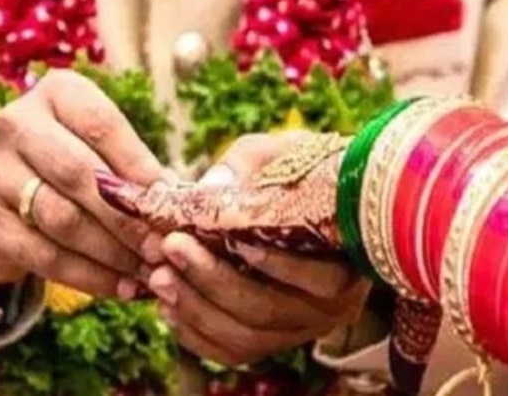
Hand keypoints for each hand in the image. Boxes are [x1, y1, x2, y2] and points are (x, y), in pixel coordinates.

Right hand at [0, 70, 171, 297]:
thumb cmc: (71, 171)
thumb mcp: (102, 154)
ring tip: (148, 272)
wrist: (0, 204)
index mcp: (56, 95)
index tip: (172, 203)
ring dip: (113, 252)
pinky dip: (90, 276)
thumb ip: (137, 171)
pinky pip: (46, 255)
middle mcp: (18, 125)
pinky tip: (122, 287)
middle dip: (128, 216)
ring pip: (64, 218)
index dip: (140, 166)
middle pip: (80, 174)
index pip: (102, 125)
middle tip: (162, 247)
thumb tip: (179, 203)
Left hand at [99, 133, 369, 364]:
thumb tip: (208, 189)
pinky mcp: (268, 343)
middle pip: (268, 311)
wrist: (307, 207)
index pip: (319, 278)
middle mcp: (327, 309)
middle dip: (213, 280)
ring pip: (244, 338)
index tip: (234, 239)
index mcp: (348, 265)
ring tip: (158, 275)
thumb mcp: (285, 155)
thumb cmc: (302, 175)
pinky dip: (194, 333)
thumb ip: (250, 165)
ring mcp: (296, 331)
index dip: (276, 264)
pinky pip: (228, 352)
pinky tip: (166, 305)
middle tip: (171, 245)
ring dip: (195, 307)